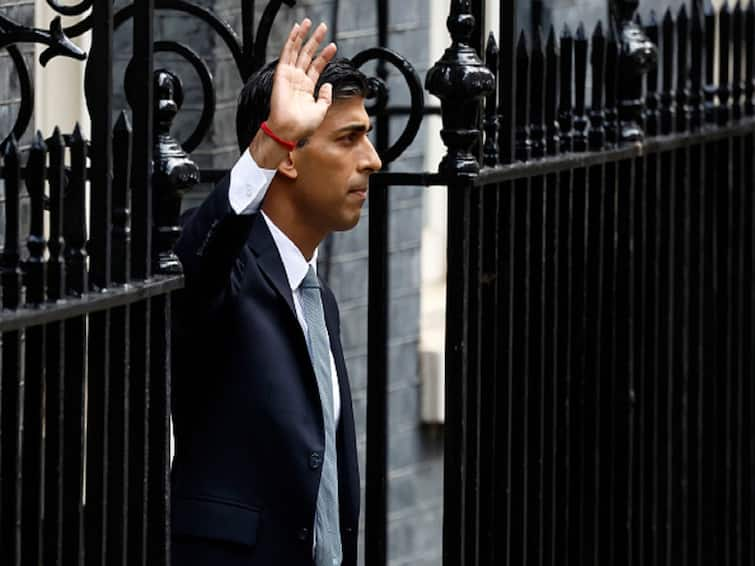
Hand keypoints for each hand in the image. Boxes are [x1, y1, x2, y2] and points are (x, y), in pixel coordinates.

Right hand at [267, 19, 337, 141]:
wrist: (289, 130)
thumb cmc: (302, 125)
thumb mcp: (321, 110)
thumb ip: (325, 97)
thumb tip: (328, 85)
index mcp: (306, 88)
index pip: (316, 66)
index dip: (325, 55)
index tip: (333, 45)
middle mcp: (298, 80)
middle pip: (308, 55)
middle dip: (315, 40)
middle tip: (323, 27)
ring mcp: (290, 75)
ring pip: (298, 50)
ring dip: (304, 36)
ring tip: (310, 23)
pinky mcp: (282, 73)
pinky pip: (287, 53)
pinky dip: (292, 40)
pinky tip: (297, 29)